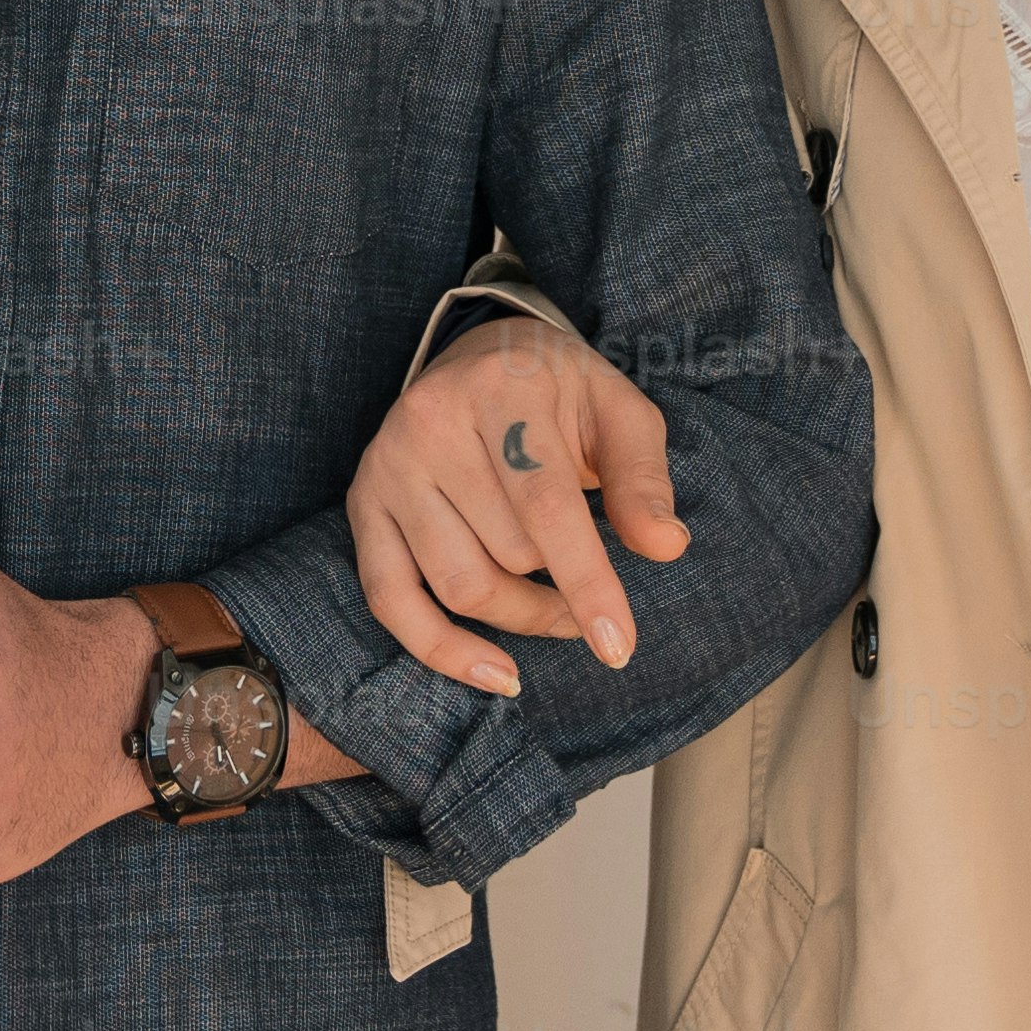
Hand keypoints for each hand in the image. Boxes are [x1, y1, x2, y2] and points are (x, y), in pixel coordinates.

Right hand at [344, 313, 683, 697]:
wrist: (483, 355)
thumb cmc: (561, 392)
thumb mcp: (618, 411)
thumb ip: (642, 478)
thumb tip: (665, 547)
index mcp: (500, 387)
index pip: (545, 504)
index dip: (586, 581)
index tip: (618, 644)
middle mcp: (429, 421)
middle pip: (505, 552)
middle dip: (561, 591)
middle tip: (591, 594)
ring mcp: (388, 464)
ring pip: (458, 584)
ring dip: (519, 616)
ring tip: (555, 608)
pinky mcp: (364, 503)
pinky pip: (390, 599)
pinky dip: (441, 649)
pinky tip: (496, 674)